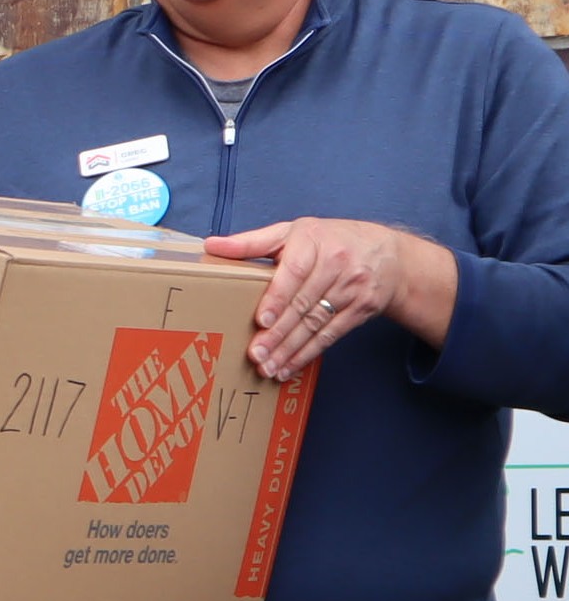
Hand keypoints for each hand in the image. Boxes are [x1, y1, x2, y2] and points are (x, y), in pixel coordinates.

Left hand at [203, 216, 457, 381]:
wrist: (389, 254)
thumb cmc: (329, 240)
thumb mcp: (293, 232)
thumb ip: (252, 242)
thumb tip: (212, 245)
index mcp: (313, 241)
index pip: (295, 272)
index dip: (278, 297)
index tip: (262, 320)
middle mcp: (336, 264)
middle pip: (303, 304)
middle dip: (278, 333)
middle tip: (255, 355)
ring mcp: (352, 288)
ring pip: (316, 324)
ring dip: (290, 349)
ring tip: (267, 367)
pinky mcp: (362, 309)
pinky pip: (332, 335)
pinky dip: (309, 354)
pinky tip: (289, 367)